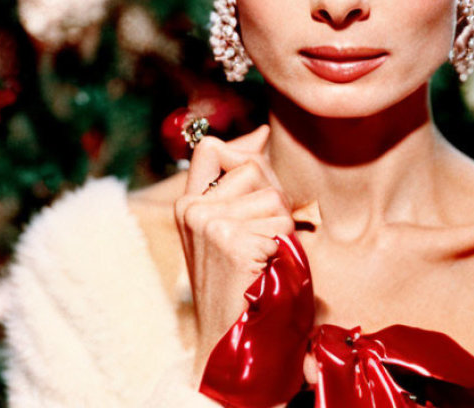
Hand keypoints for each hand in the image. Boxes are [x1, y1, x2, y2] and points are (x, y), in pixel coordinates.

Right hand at [173, 124, 293, 381]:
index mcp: (189, 204)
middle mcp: (192, 209)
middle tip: (264, 240)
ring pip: (273, 198)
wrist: (230, 342)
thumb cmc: (241, 286)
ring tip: (264, 258)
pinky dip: (285, 248)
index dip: (243, 152)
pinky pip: (280, 224)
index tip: (261, 173)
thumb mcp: (236, 226)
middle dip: (273, 201)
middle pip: (255, 169)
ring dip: (282, 228)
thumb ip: (245, 180)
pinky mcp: (228, 240)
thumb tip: (262, 131)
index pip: (211, 148)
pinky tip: (265, 269)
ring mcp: (206, 223)